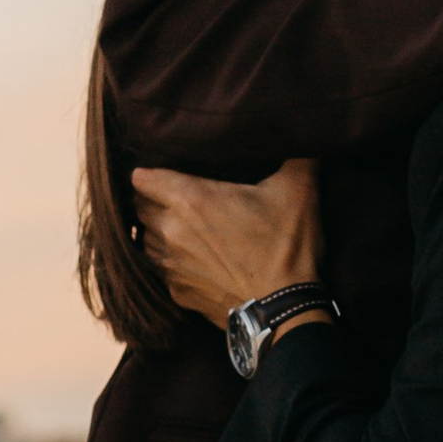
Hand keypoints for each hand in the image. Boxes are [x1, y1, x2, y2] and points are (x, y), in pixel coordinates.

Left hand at [130, 159, 325, 325]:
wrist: (285, 311)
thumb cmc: (288, 248)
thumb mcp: (299, 190)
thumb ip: (297, 154)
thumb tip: (303, 130)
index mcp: (191, 200)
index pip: (141, 178)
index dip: (150, 172)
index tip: (165, 172)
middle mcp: (170, 231)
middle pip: (138, 207)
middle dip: (153, 200)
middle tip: (177, 197)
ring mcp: (170, 266)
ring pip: (145, 239)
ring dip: (158, 231)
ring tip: (182, 228)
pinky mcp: (178, 293)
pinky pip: (161, 271)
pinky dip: (171, 263)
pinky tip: (193, 260)